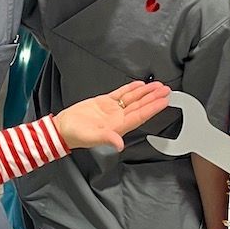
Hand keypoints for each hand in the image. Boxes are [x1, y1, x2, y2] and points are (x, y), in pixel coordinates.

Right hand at [53, 81, 170, 150]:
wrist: (63, 127)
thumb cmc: (75, 134)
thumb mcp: (91, 137)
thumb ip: (106, 139)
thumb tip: (120, 144)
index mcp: (118, 127)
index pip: (140, 116)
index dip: (153, 108)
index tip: (164, 101)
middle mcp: (118, 118)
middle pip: (140, 106)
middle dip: (153, 98)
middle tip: (166, 89)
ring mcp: (112, 110)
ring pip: (133, 99)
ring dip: (145, 92)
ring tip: (157, 85)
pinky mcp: (104, 102)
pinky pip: (120, 94)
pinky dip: (130, 88)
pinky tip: (139, 84)